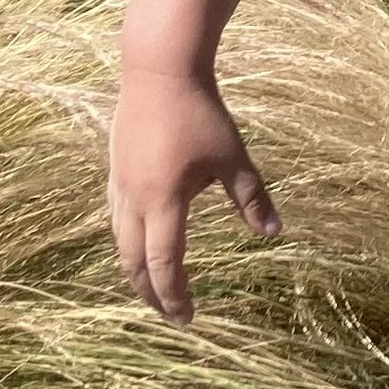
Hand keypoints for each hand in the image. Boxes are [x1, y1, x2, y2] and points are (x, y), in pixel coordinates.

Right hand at [107, 66, 281, 321]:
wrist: (159, 71)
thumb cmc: (200, 112)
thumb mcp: (233, 158)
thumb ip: (252, 198)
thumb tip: (274, 233)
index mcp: (164, 201)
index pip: (165, 263)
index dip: (175, 294)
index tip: (187, 317)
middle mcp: (134, 199)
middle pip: (133, 261)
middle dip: (150, 292)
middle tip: (169, 313)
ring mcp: (119, 183)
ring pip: (119, 240)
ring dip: (134, 269)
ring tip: (151, 286)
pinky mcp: (115, 169)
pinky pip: (115, 217)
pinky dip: (126, 240)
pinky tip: (136, 241)